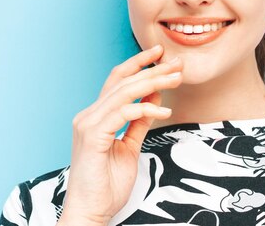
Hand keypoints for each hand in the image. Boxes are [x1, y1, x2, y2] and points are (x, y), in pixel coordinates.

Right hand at [60, 44, 181, 225]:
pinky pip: (121, 113)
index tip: (161, 54)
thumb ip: (139, 123)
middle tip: (177, 63)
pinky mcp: (92, 136)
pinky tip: (164, 110)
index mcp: (96, 116)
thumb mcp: (129, 148)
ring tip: (175, 79)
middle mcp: (88, 115)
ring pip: (123, 92)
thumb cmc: (106, 184)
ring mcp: (88, 124)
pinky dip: (144, 108)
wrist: (90, 211)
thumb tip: (154, 99)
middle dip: (152, 69)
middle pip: (122, 81)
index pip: (117, 81)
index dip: (138, 64)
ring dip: (152, 83)